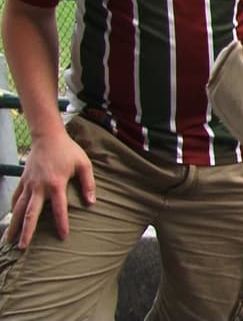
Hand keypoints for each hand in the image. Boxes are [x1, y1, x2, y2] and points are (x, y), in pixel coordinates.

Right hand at [3, 132, 94, 247]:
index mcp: (56, 184)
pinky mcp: (23, 180)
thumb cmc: (68, 151)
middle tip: (23, 248)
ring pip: (19, 208)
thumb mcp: (84, 164)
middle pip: (31, 214)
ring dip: (14, 225)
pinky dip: (13, 209)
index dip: (62, 224)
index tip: (63, 236)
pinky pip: (16, 197)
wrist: (48, 137)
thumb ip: (88, 184)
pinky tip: (11, 219)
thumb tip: (91, 203)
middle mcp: (39, 187)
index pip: (59, 209)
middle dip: (27, 232)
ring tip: (9, 241)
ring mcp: (29, 184)